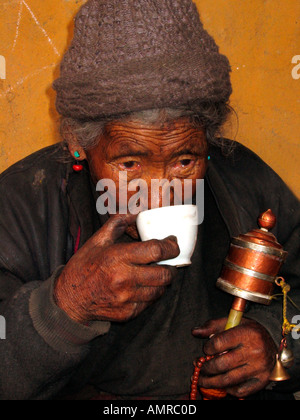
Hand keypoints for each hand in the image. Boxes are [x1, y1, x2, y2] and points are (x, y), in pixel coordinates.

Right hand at [54, 213, 179, 323]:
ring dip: (163, 280)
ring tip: (157, 273)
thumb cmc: (83, 266)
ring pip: (160, 289)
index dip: (171, 246)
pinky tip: (145, 286)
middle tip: (168, 260)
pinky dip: (152, 293)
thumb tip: (136, 212)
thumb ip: (117, 223)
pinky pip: (150, 302)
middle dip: (172, 266)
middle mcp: (124, 279)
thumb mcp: (97, 241)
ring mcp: (127, 298)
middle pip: (164, 273)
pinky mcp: (128, 313)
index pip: (156, 250)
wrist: (69, 299)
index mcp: (117, 257)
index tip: (172, 243)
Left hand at [192, 318, 276, 397]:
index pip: (219, 343)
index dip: (207, 348)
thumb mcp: (232, 322)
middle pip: (222, 364)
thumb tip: (195, 331)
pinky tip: (221, 384)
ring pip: (229, 380)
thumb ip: (212, 326)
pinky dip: (228, 390)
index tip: (205, 350)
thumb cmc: (248, 330)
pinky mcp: (262, 380)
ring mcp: (259, 368)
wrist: (272, 339)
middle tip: (199, 367)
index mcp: (246, 334)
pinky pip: (241, 390)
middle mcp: (254, 351)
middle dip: (206, 368)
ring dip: (212, 382)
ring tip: (202, 380)